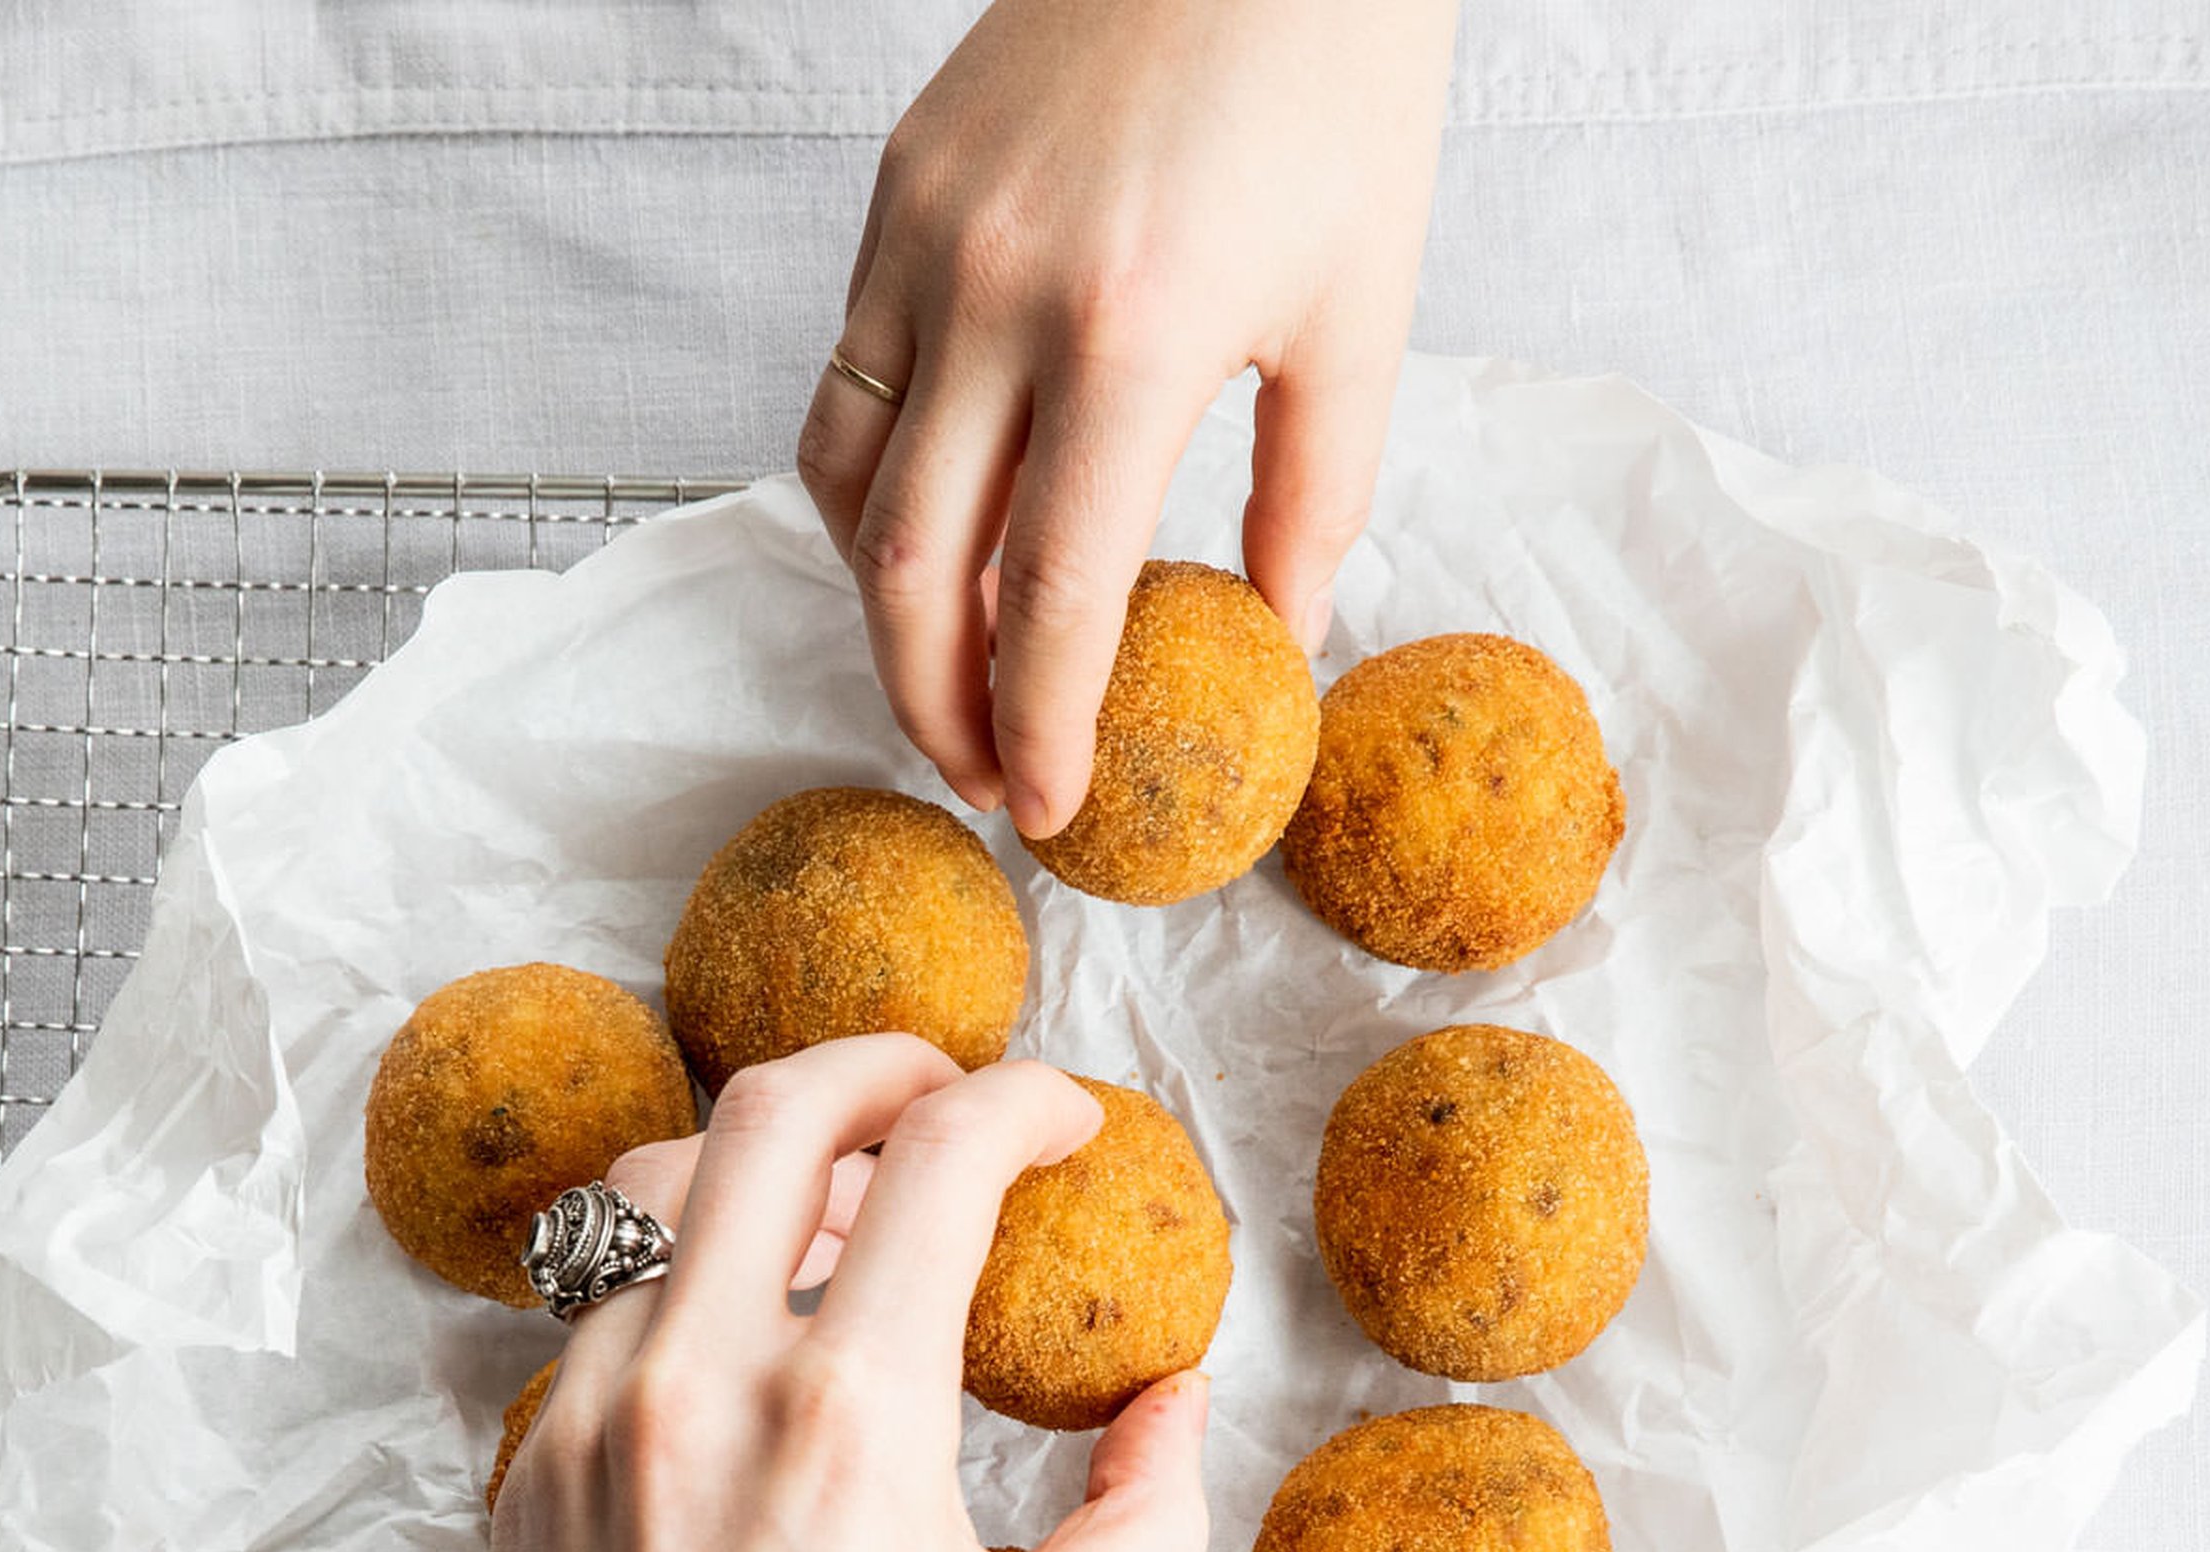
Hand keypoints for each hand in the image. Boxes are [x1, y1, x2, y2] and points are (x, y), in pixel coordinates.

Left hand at [422, 1034, 1211, 1551]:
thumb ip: (1136, 1516)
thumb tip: (1177, 1405)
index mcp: (850, 1421)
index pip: (938, 1157)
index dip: (1022, 1104)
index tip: (1063, 1123)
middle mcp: (699, 1385)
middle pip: (772, 1111)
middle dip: (878, 1065)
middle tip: (940, 1092)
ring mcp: (587, 1422)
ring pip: (654, 1196)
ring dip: (759, 1168)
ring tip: (835, 1219)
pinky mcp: (524, 1476)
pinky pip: (596, 1309)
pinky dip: (678, 1277)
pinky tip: (744, 1347)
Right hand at [794, 0, 1459, 837]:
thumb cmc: (1334, 85)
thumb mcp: (1363, 309)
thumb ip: (1315, 496)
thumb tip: (1275, 640)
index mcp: (1130, 333)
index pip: (1049, 591)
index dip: (1039, 725)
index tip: (1049, 809)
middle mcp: (999, 291)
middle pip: (913, 568)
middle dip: (935, 705)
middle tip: (981, 779)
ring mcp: (926, 238)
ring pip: (847, 484)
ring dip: (884, 611)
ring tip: (946, 679)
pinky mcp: (896, 193)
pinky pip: (846, 384)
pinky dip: (870, 489)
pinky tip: (926, 538)